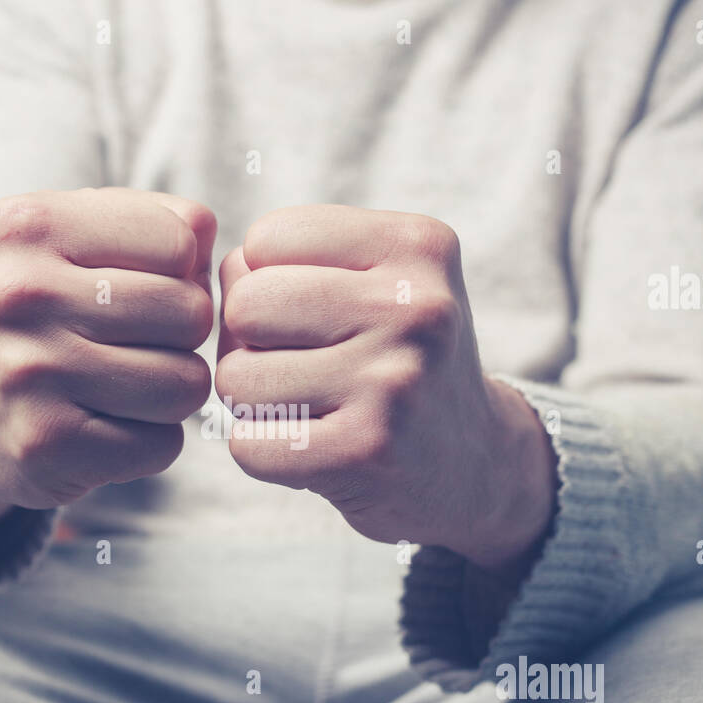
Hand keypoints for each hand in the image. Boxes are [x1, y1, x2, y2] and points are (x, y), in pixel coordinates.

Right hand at [0, 187, 215, 525]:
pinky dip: (151, 442)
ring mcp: (28, 371)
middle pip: (191, 312)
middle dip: (183, 335)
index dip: (182, 271)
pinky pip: (164, 444)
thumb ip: (163, 224)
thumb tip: (215, 253)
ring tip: (122, 385)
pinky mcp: (45, 442)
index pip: (182, 238)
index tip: (137, 289)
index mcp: (28, 225)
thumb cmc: (54, 319)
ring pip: (187, 382)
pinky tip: (106, 428)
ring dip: (173, 391)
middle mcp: (19, 293)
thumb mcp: (83, 245)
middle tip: (132, 345)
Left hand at [216, 204, 557, 569]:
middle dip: (250, 342)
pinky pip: (249, 443)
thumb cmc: (402, 361)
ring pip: (237, 378)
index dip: (265, 281)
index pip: (266, 238)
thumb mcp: (384, 281)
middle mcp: (414, 307)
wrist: (477, 464)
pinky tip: (315, 448)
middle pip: (245, 306)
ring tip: (311, 406)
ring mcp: (392, 382)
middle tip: (299, 366)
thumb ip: (298, 259)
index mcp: (417, 246)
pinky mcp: (365, 452)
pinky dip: (265, 451)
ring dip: (255, 401)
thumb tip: (225, 268)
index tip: (309, 315)